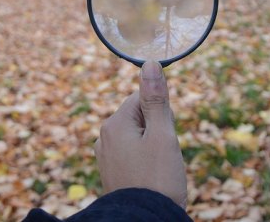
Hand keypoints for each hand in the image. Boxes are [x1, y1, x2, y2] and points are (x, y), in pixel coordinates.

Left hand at [94, 61, 186, 206]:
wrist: (144, 221)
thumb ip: (156, 99)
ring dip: (153, 149)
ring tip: (157, 171)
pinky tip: (150, 180)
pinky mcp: (111, 174)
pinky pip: (134, 157)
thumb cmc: (157, 179)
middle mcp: (104, 138)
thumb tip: (150, 63)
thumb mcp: (162, 134)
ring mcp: (106, 158)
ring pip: (139, 139)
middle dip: (158, 132)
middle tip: (163, 157)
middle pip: (141, 118)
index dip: (162, 115)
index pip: (143, 99)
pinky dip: (146, 164)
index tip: (165, 136)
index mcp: (114, 124)